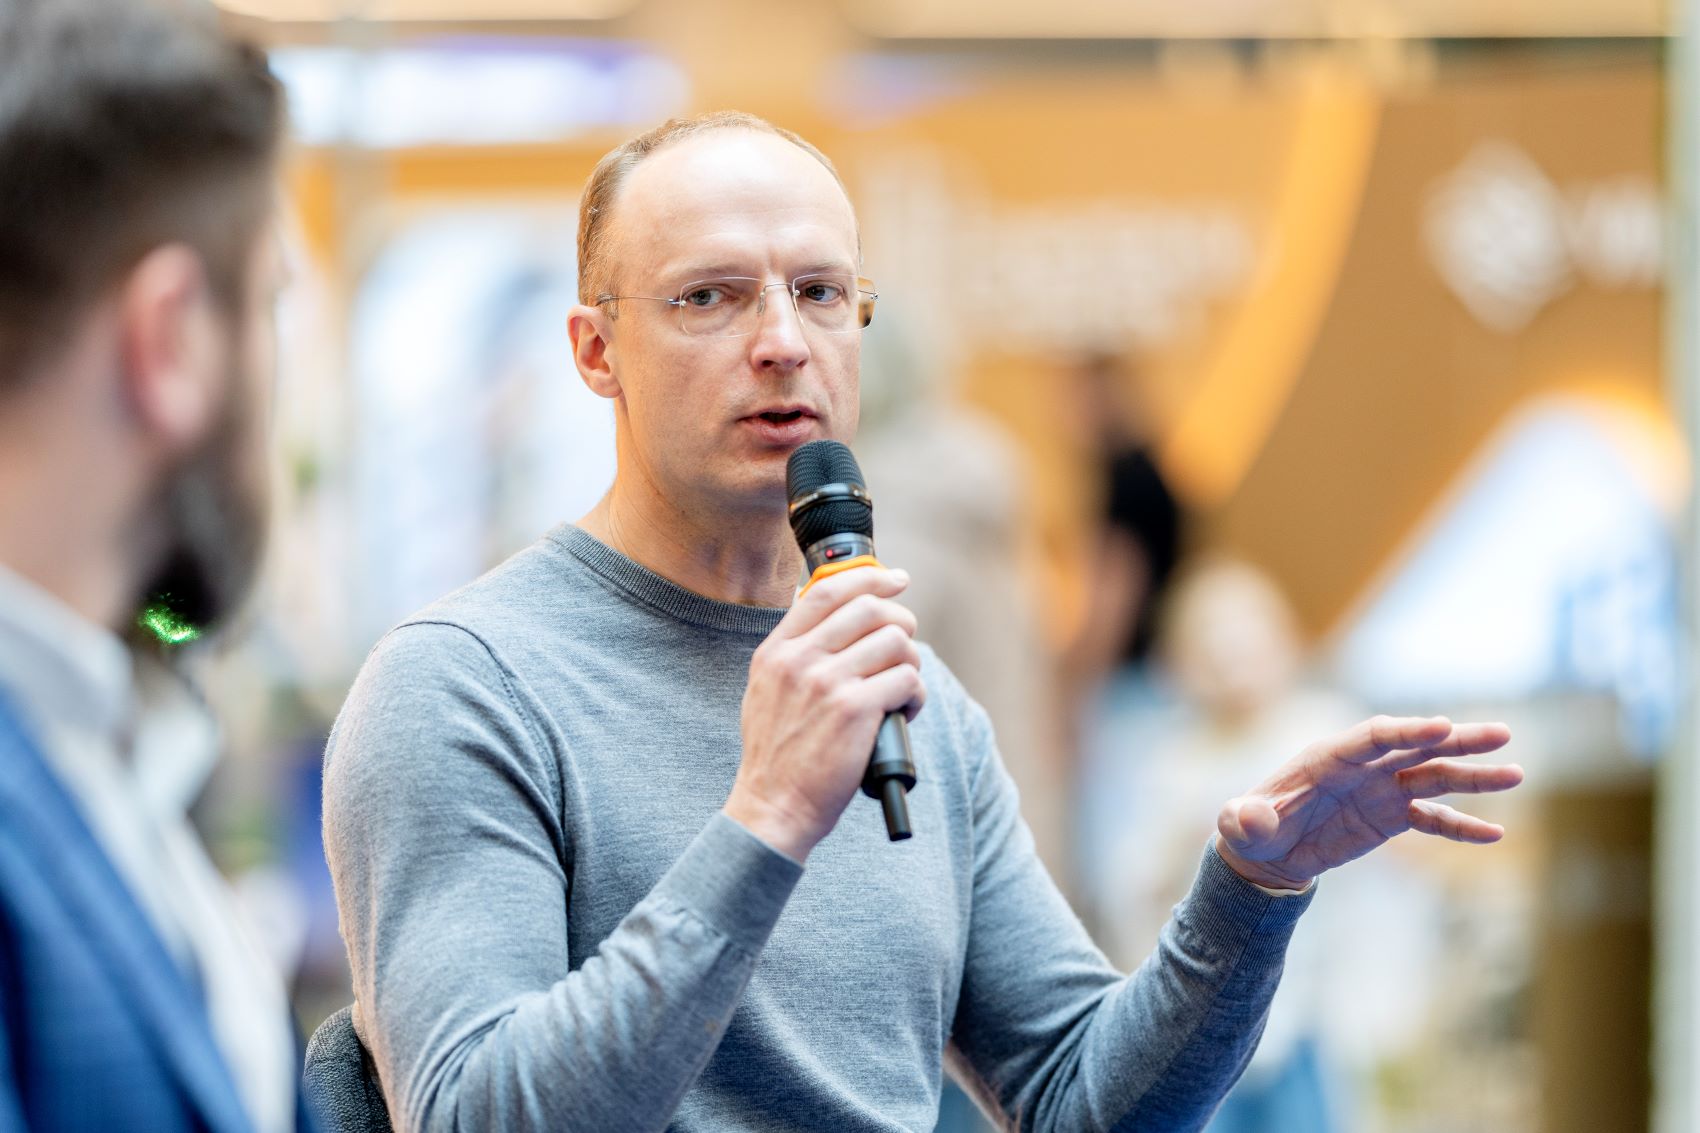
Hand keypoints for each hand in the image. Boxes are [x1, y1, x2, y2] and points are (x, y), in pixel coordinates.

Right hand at [725, 566, 925, 861]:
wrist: (773, 806)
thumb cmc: (777, 754)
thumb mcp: (765, 690)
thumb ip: (791, 652)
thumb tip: (828, 614)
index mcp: (777, 650)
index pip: (828, 590)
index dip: (870, 576)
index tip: (896, 579)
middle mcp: (800, 660)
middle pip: (870, 608)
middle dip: (901, 620)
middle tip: (906, 644)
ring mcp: (827, 683)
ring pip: (895, 641)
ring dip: (911, 662)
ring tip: (903, 687)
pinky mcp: (855, 710)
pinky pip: (907, 680)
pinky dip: (916, 695)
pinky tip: (906, 711)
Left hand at [1212, 715, 1521, 890]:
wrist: (1267, 849)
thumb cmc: (1250, 828)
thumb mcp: (1239, 826)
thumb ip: (1243, 819)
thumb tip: (1244, 818)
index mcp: (1328, 757)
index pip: (1374, 736)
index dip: (1407, 731)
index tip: (1442, 726)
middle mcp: (1363, 767)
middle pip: (1416, 747)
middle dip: (1456, 740)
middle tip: (1501, 734)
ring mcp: (1381, 790)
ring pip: (1434, 777)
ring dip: (1473, 776)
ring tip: (1516, 774)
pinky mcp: (1391, 817)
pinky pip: (1432, 819)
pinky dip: (1461, 826)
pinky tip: (1495, 834)